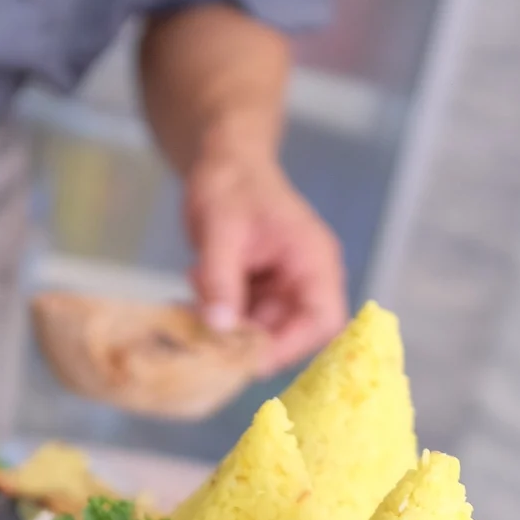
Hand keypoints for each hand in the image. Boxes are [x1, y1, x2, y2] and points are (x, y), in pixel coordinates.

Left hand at [185, 149, 345, 373]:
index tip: (249, 357)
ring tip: (198, 283)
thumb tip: (218, 328)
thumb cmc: (231, 184)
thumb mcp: (220, 231)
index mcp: (314, 260)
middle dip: (246, 336)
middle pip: (290, 334)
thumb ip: (221, 281)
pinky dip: (218, 313)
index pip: (322, 320)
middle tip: (206, 324)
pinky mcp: (261, 291)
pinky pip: (243, 319)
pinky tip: (196, 282)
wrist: (223, 162)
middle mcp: (305, 279)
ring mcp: (283, 287)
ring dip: (226, 324)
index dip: (291, 346)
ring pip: (260, 331)